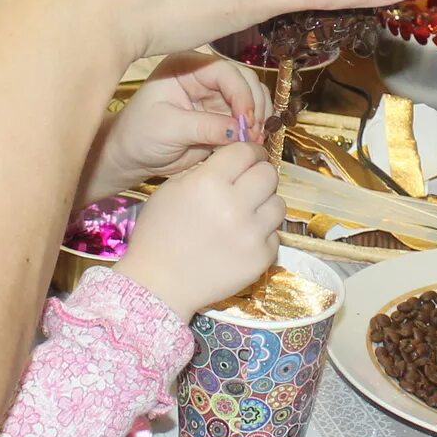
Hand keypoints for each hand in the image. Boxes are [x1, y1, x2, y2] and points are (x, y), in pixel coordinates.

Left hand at [82, 53, 268, 203]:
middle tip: (253, 134)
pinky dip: (254, 129)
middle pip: (245, 81)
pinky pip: (248, 118)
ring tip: (252, 141)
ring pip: (252, 98)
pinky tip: (251, 144)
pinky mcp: (222, 115)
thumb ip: (205, 127)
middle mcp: (204, 75)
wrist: (131, 157)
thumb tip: (240, 130)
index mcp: (185, 65)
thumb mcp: (169, 128)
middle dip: (253, 107)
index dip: (241, 94)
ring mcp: (215, 95)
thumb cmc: (140, 136)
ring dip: (258, 118)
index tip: (246, 121)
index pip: (225, 71)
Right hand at [116, 144, 282, 319]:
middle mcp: (234, 205)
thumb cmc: (158, 235)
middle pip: (268, 174)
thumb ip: (204, 171)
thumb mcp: (171, 190)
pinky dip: (261, 235)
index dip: (250, 152)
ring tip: (246, 213)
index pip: (246, 152)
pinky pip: (274, 235)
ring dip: (264, 204)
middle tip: (249, 184)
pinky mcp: (260, 258)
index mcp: (208, 183)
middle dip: (259, 175)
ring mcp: (251, 234)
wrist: (159, 285)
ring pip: (278, 204)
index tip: (249, 158)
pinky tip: (241, 239)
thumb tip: (233, 160)